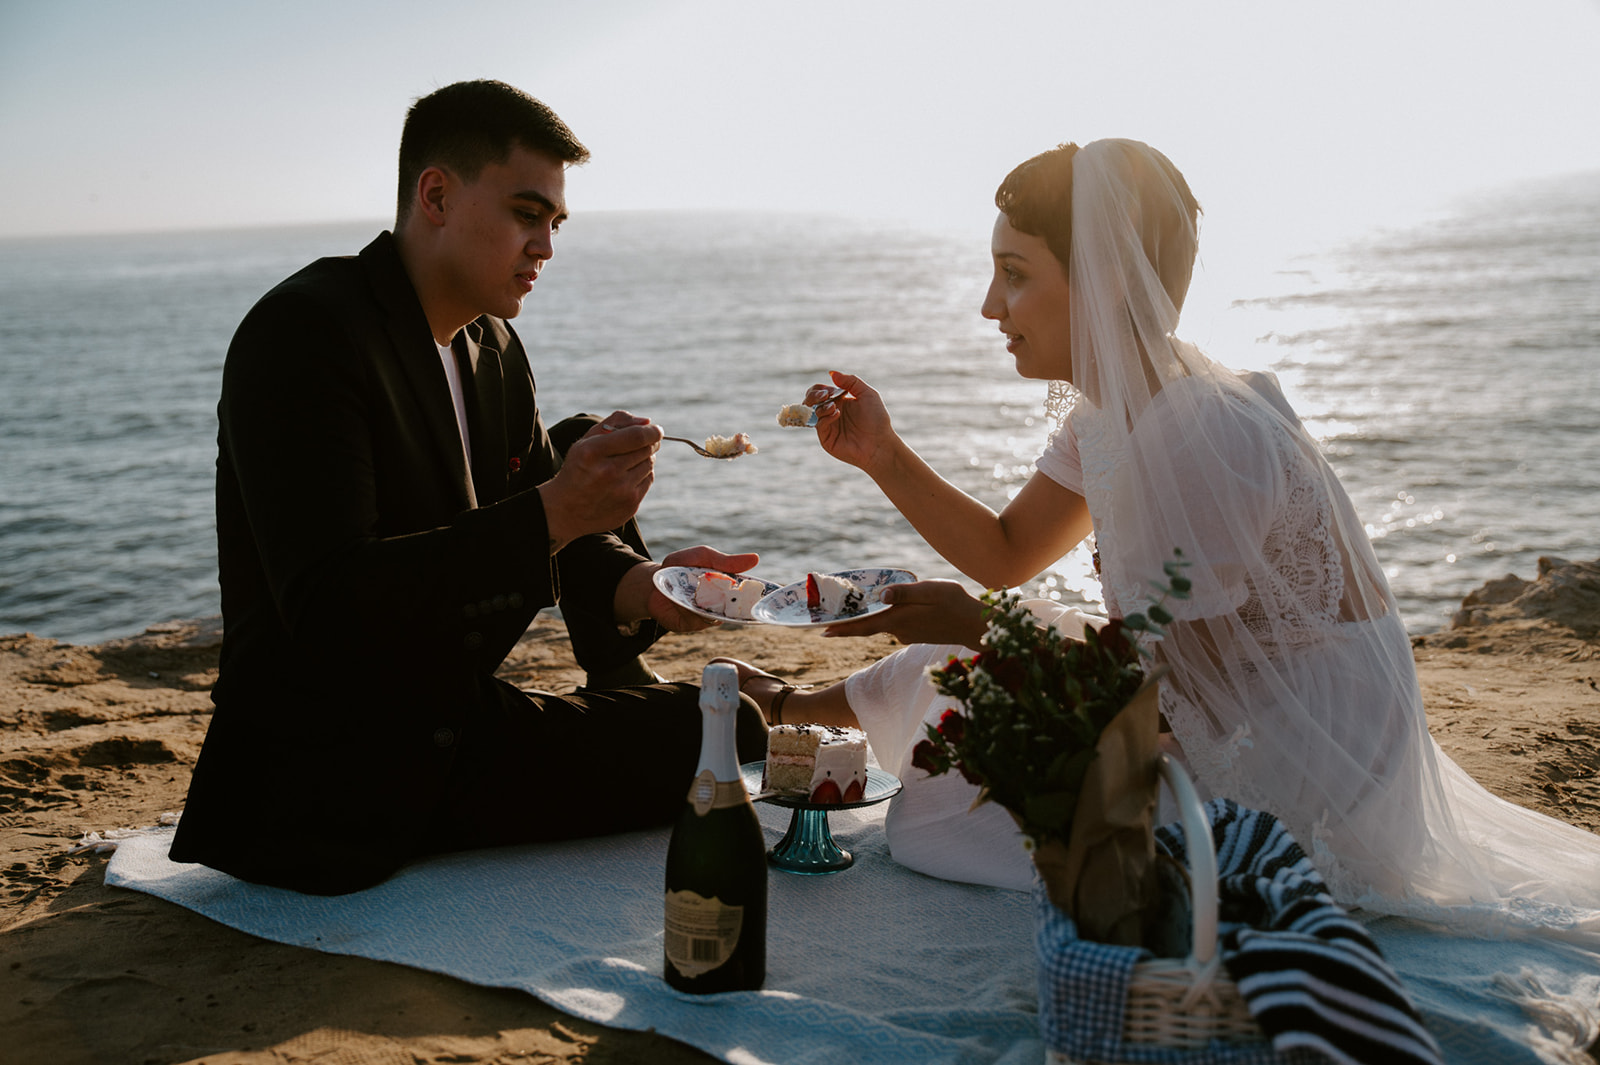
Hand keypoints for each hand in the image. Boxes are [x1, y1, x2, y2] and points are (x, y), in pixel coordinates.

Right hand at [539, 412, 661, 550]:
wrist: (567, 510)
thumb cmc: (579, 468)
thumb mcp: (587, 440)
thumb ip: (615, 422)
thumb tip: (647, 421)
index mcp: (593, 452)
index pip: (636, 436)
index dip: (652, 431)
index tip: (656, 429)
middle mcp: (608, 472)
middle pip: (646, 449)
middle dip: (649, 442)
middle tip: (643, 442)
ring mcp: (621, 491)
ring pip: (649, 464)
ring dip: (644, 458)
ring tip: (627, 461)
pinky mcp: (630, 505)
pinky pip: (648, 479)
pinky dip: (642, 474)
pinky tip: (626, 476)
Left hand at [613, 546, 761, 631]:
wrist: (652, 581)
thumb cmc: (682, 566)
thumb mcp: (704, 556)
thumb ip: (726, 561)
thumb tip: (755, 558)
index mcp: (728, 587)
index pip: (748, 592)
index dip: (759, 593)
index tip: (768, 592)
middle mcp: (721, 604)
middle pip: (738, 609)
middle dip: (743, 604)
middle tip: (743, 595)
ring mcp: (707, 616)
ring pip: (719, 615)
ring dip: (715, 605)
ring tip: (705, 592)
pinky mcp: (692, 624)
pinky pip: (700, 620)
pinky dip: (696, 610)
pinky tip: (687, 599)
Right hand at [810, 371, 899, 475]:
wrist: (880, 443)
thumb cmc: (877, 419)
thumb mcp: (867, 394)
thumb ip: (851, 381)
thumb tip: (831, 373)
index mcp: (839, 401)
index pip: (820, 391)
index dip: (820, 388)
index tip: (829, 390)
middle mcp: (831, 412)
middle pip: (811, 400)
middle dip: (814, 395)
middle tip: (824, 395)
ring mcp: (828, 426)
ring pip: (812, 412)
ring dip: (821, 406)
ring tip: (834, 407)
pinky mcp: (826, 438)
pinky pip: (818, 425)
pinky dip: (825, 417)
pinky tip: (837, 414)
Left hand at [822, 579, 987, 647]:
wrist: (975, 625)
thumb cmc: (955, 604)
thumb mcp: (931, 591)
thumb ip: (906, 593)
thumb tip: (882, 595)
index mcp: (899, 619)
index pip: (863, 626)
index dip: (842, 629)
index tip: (823, 632)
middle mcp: (899, 630)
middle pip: (869, 625)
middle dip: (850, 622)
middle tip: (828, 619)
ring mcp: (908, 634)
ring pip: (884, 622)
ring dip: (871, 616)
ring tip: (856, 605)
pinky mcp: (916, 633)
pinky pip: (896, 623)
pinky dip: (887, 615)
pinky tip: (889, 605)